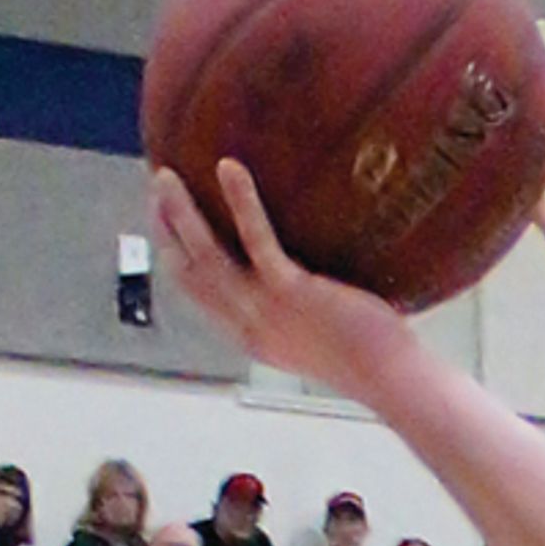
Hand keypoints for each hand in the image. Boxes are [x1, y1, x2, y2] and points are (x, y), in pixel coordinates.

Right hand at [148, 156, 416, 405]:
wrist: (389, 377)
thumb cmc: (369, 356)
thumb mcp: (315, 336)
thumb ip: (297, 310)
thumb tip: (301, 277)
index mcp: (251, 337)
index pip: (200, 297)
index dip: (176, 260)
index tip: (165, 230)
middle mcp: (247, 326)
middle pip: (189, 274)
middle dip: (165, 231)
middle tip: (155, 192)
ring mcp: (265, 310)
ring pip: (207, 255)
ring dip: (181, 213)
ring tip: (166, 176)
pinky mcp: (291, 291)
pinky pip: (256, 238)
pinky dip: (240, 201)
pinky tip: (228, 167)